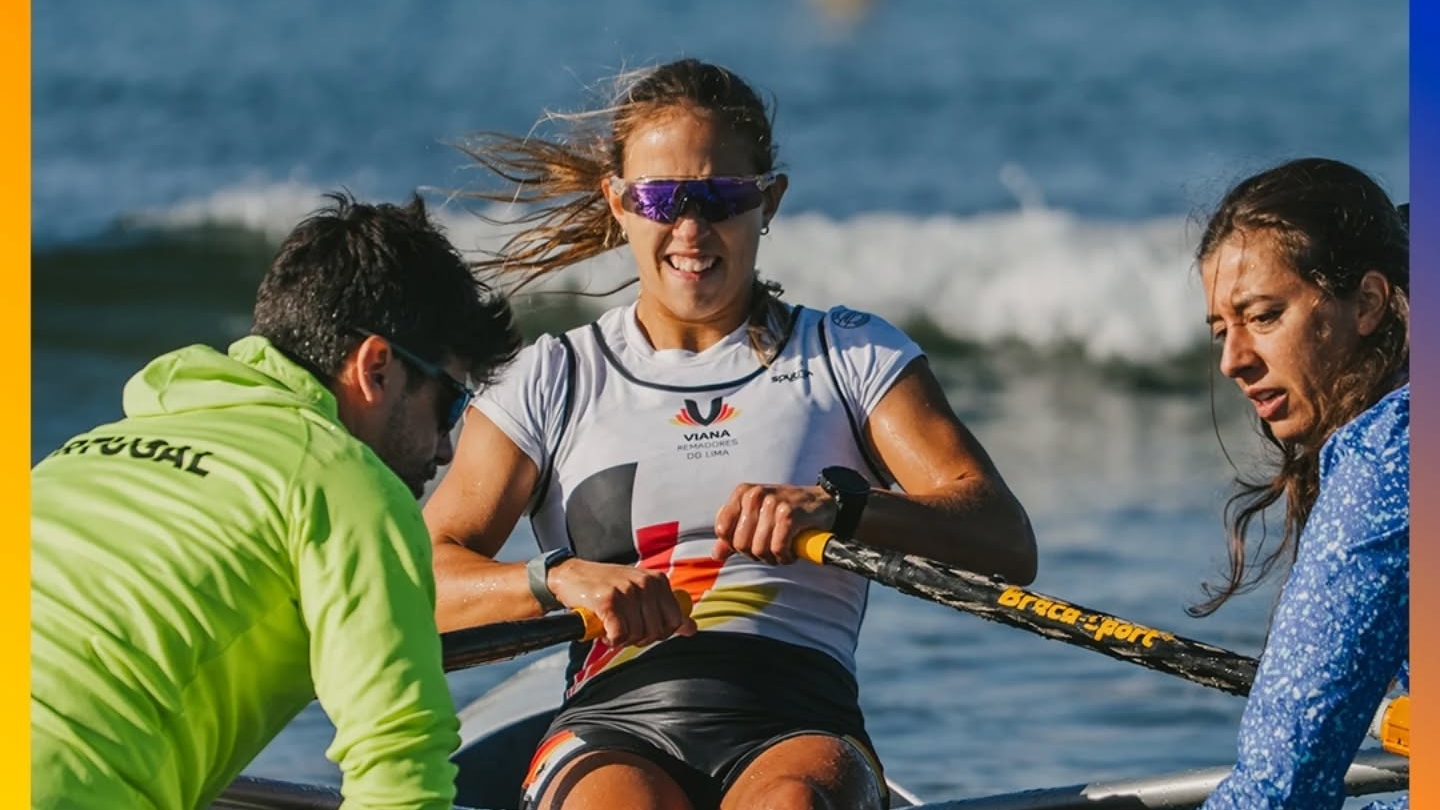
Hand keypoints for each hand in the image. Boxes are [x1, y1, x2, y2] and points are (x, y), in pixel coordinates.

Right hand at [547, 559, 697, 646]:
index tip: (643, 628)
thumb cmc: (606, 586)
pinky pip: (619, 636)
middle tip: (624, 629)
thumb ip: (666, 610)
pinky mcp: (608, 601)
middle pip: (656, 631)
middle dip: (639, 637)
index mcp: (658, 580)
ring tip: (612, 626)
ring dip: (622, 638)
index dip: (659, 632)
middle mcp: (645, 583)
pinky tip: (603, 630)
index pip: (674, 621)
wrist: (570, 575)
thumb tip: (691, 629)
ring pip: (637, 635)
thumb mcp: (641, 592)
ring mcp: (627, 591)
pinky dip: (610, 639)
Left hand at [712, 483, 836, 563]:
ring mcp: (772, 503)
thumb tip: (716, 554)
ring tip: (782, 549)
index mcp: (742, 493)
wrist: (821, 503)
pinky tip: (791, 551)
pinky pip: (777, 549)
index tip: (752, 544)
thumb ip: (734, 535)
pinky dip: (785, 557)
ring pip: (759, 549)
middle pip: (740, 544)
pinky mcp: (789, 515)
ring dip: (772, 557)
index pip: (722, 530)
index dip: (735, 545)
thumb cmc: (785, 511)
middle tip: (770, 549)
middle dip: (756, 554)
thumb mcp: (756, 517)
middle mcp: (755, 495)